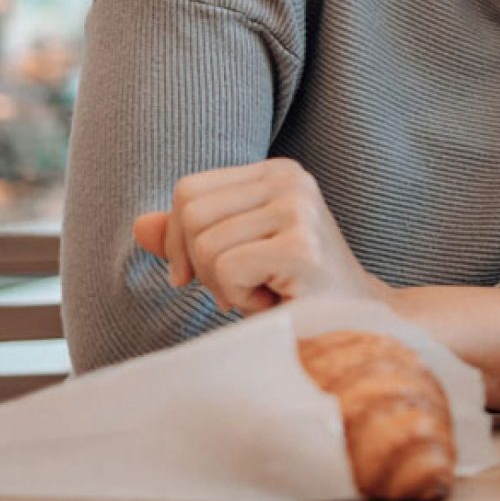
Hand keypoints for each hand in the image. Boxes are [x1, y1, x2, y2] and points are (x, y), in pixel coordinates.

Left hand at [132, 158, 387, 314]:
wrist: (361, 328)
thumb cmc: (294, 295)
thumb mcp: (237, 256)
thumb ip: (191, 238)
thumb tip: (139, 225)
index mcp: (276, 172)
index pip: (189, 191)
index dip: (180, 240)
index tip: (208, 275)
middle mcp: (291, 179)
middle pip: (190, 213)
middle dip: (200, 264)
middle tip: (242, 287)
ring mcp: (299, 209)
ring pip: (204, 244)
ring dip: (224, 285)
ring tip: (265, 293)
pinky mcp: (301, 246)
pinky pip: (225, 269)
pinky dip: (239, 297)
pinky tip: (275, 302)